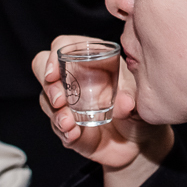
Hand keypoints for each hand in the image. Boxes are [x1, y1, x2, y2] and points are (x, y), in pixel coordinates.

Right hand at [32, 35, 172, 169]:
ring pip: (47, 102)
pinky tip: (74, 134)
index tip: (54, 73)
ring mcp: (69, 104)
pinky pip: (59, 129)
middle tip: (59, 100)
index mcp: (91, 60)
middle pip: (43, 70)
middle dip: (48, 85)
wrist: (143, 139)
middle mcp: (75, 79)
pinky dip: (64, 132)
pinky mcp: (70, 129)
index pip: (62, 46)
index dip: (53, 56)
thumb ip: (132, 96)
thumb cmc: (141, 105)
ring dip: (55, 113)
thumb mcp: (141, 95)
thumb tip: (124, 104)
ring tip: (69, 123)